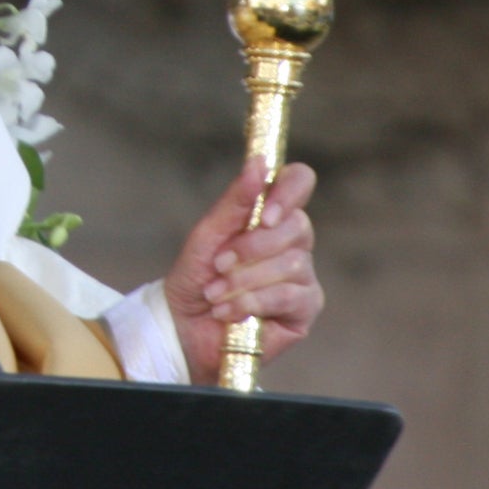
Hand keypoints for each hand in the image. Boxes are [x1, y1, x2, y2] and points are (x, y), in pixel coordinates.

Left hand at [162, 155, 321, 381]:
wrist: (184, 326)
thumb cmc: (196, 276)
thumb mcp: (208, 234)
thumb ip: (235, 201)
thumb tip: (259, 163)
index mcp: (271, 215)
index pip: (299, 182)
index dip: (287, 192)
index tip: (264, 214)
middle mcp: (293, 242)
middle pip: (297, 226)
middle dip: (251, 248)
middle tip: (219, 265)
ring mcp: (303, 276)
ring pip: (291, 264)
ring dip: (244, 280)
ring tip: (216, 294)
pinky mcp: (305, 310)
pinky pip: (290, 296)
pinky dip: (252, 302)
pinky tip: (229, 312)